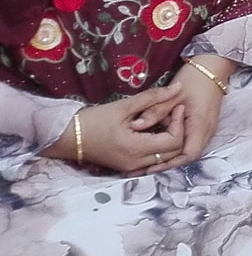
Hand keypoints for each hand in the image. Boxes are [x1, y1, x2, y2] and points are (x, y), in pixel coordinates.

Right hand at [45, 91, 187, 174]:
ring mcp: (132, 167)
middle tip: (172, 112)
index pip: (174, 142)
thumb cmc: (92, 120)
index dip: (180, 123)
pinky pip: (152, 160)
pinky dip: (158, 146)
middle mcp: (136, 163)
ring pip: (164, 158)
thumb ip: (153, 97)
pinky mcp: (127, 166)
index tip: (176, 106)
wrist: (66, 137)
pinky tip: (152, 130)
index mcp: (135, 149)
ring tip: (162, 119)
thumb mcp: (123, 106)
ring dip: (169, 139)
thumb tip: (178, 88)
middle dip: (178, 131)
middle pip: (173, 153)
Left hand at [156, 60, 232, 165]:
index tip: (151, 168)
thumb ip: (154, 111)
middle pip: (189, 155)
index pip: (189, 154)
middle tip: (146, 169)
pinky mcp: (204, 124)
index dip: (171, 164)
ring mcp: (207, 128)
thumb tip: (135, 126)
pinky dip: (178, 148)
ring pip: (190, 150)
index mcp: (200, 124)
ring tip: (151, 162)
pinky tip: (163, 146)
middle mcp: (207, 130)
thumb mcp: (172, 95)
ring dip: (173, 157)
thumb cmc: (194, 80)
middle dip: (169, 164)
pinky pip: (191, 142)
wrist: (212, 67)